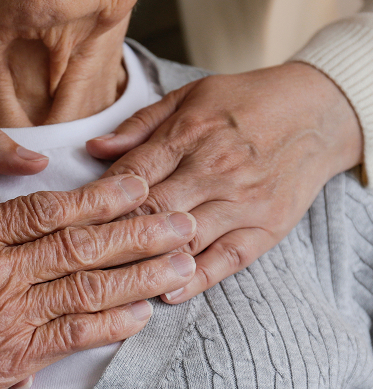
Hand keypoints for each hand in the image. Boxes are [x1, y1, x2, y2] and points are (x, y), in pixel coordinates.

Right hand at [0, 162, 196, 388]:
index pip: (48, 210)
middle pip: (81, 247)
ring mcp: (7, 320)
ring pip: (87, 292)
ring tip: (181, 263)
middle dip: (139, 231)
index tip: (135, 186)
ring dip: (140, 276)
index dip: (99, 197)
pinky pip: (71, 339)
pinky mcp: (10, 360)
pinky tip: (142, 314)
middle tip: (181, 220)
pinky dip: (110, 326)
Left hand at [87, 62, 363, 301]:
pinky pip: (226, 259)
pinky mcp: (266, 226)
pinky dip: (196, 278)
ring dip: (146, 260)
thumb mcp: (189, 96)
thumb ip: (140, 125)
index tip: (72, 220)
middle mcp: (214, 169)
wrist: (317, 112)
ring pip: (185, 237)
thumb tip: (95, 149)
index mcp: (189, 133)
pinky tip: (167, 292)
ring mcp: (242, 200)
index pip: (132, 174)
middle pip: (152, 209)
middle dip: (112, 234)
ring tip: (110, 281)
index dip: (97, 199)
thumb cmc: (244, 101)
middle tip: (78, 257)